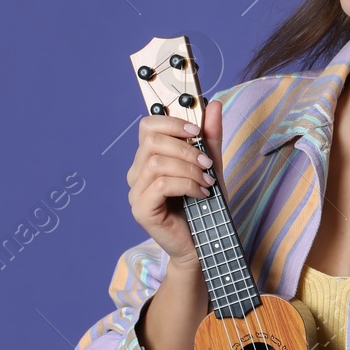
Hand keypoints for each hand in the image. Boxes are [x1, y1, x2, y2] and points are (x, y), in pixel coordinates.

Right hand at [126, 100, 225, 265]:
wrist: (205, 244)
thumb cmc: (205, 206)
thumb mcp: (211, 165)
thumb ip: (210, 136)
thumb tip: (213, 104)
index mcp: (149, 158)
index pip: (147, 126)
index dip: (172, 123)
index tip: (197, 132)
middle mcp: (137, 173)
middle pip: (152, 142)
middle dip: (185, 148)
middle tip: (206, 162)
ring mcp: (136, 192)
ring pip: (157, 163)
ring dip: (188, 169)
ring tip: (206, 182)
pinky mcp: (141, 210)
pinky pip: (161, 185)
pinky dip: (186, 185)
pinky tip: (201, 194)